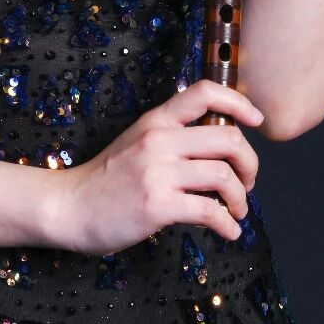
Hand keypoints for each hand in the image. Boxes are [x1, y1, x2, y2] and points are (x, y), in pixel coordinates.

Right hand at [41, 79, 263, 255]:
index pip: (204, 92)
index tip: (255, 120)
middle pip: (228, 138)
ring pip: (224, 176)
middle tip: (248, 182)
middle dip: (250, 163)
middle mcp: (159, 140)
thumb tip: (217, 148)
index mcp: (156, 121)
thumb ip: (171, 137)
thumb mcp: (136, 142)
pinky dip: (228, 224)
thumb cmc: (105, 179)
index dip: (239, 102)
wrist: (68, 206)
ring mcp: (158, 172)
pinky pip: (210, 211)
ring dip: (241, 198)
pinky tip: (228, 231)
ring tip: (236, 210)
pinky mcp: (157, 205)